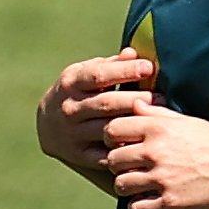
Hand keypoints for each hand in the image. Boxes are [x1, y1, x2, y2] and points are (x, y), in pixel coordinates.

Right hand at [36, 52, 156, 187]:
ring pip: (108, 129)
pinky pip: (106, 154)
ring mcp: (73, 133)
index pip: (98, 75)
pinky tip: (143, 141)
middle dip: (135, 99)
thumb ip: (111, 65)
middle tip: (161, 97)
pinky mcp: (79, 155)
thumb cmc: (78, 91)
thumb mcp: (86, 73)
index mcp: (71, 83)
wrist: (47, 124)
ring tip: (157, 117)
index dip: (124, 71)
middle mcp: (69, 108)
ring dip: (134, 124)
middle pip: (106, 104)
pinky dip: (125, 149)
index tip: (148, 67)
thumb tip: (132, 53)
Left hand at [102, 104, 208, 208]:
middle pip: (111, 160)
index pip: (112, 130)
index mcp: (159, 128)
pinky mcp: (170, 202)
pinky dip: (139, 206)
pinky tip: (150, 200)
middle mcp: (156, 151)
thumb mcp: (186, 121)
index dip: (112, 139)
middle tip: (132, 167)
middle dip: (118, 165)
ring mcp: (162, 178)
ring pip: (120, 185)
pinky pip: (135, 208)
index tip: (122, 144)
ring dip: (127, 186)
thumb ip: (156, 113)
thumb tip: (132, 102)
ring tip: (141, 184)